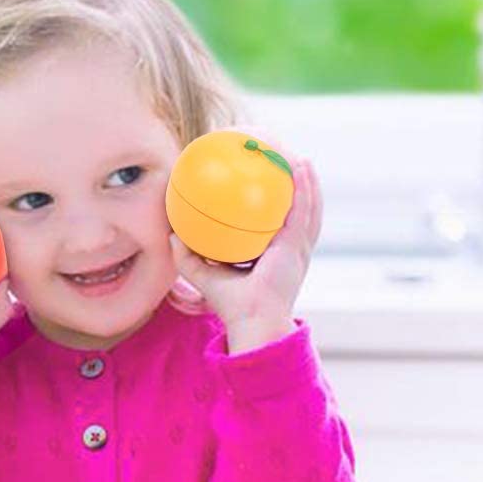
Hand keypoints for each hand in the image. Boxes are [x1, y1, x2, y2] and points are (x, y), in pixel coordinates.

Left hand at [169, 148, 321, 353]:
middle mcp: (291, 253)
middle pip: (302, 216)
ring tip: (302, 160)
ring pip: (310, 210)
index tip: (273, 188)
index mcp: (275, 259)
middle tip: (292, 166)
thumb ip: (188, 256)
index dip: (281, 210)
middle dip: (302, 192)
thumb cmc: (233, 305)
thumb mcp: (205, 275)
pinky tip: (300, 168)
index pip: (281, 230)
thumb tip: (172, 234)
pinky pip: (303, 212)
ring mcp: (298, 250)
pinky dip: (304, 189)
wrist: (252, 321)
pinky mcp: (296, 247)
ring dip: (308, 184)